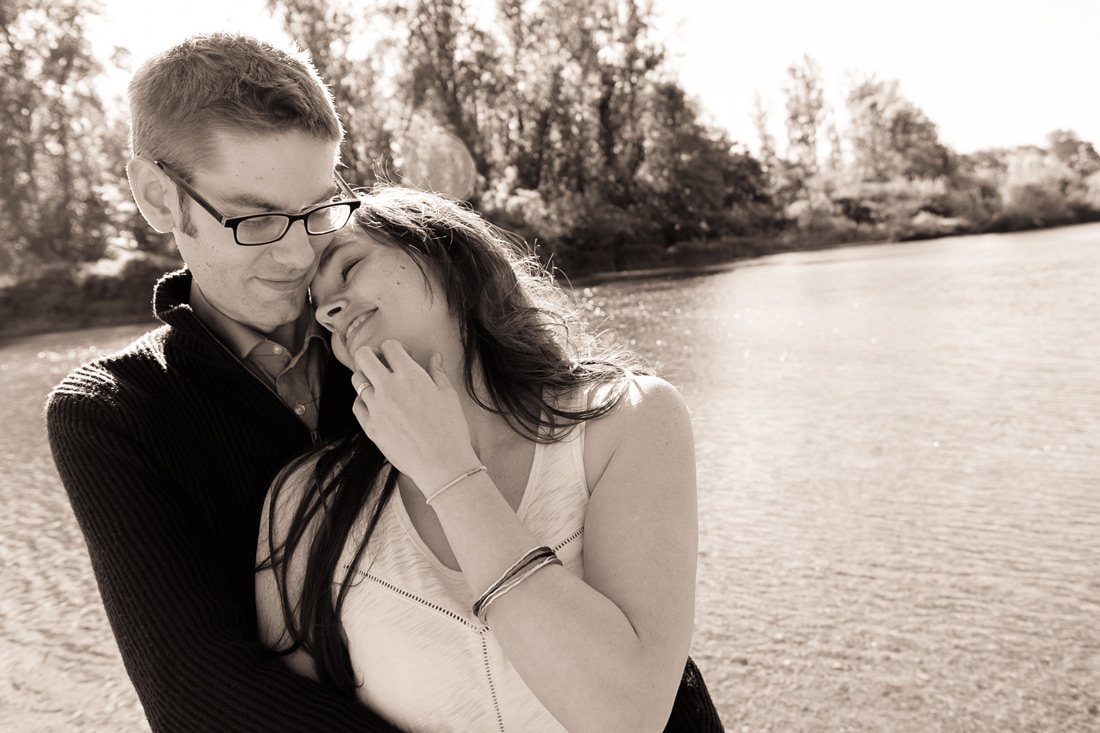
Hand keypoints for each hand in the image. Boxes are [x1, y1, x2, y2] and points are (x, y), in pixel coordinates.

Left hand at [350, 340, 479, 493]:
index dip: (395, 348)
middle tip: (382, 363)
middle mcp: (389, 387)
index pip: (389, 346)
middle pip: (363, 356)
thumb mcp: (449, 396)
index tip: (403, 356)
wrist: (442, 464)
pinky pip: (357, 405)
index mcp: (410, 375)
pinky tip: (376, 405)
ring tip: (380, 386)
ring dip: (366, 377)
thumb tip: (435, 357)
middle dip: (371, 354)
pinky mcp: (370, 426)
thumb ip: (437, 373)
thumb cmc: (451, 429)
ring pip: (356, 379)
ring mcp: (376, 407)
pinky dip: (364, 401)